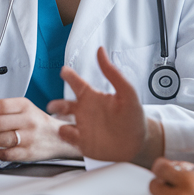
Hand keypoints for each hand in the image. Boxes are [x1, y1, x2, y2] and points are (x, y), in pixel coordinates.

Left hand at [0, 98, 80, 161]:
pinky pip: (6, 154)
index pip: (0, 106)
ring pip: (0, 139)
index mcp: (25, 106)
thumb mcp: (24, 109)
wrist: (59, 138)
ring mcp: (29, 138)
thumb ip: (4, 110)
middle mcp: (28, 121)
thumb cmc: (37, 122)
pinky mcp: (29, 153)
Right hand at [51, 48, 162, 165]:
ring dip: (58, 120)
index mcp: (92, 97)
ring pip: (62, 121)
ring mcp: (82, 126)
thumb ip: (112, 72)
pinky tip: (71, 133)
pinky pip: (68, 137)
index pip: (75, 83)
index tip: (64, 71)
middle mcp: (85, 111)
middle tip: (54, 105)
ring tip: (59, 120)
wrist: (139, 143)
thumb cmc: (134, 117)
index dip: (68, 75)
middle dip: (56, 105)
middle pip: (63, 104)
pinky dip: (65, 134)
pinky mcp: (82, 142)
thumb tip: (101, 51)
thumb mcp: (127, 92)